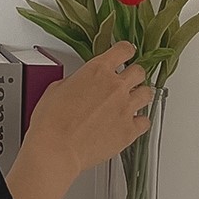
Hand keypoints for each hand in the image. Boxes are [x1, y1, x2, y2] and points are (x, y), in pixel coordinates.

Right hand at [29, 41, 155, 180]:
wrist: (56, 149)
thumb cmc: (51, 123)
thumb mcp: (56, 90)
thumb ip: (75, 82)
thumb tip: (79, 85)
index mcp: (96, 71)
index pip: (122, 50)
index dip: (125, 51)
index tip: (125, 54)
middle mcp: (115, 86)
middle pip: (139, 71)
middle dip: (133, 75)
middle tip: (126, 81)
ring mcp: (125, 108)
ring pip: (147, 93)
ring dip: (139, 96)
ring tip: (131, 102)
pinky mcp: (129, 130)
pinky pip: (145, 122)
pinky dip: (139, 122)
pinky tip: (131, 123)